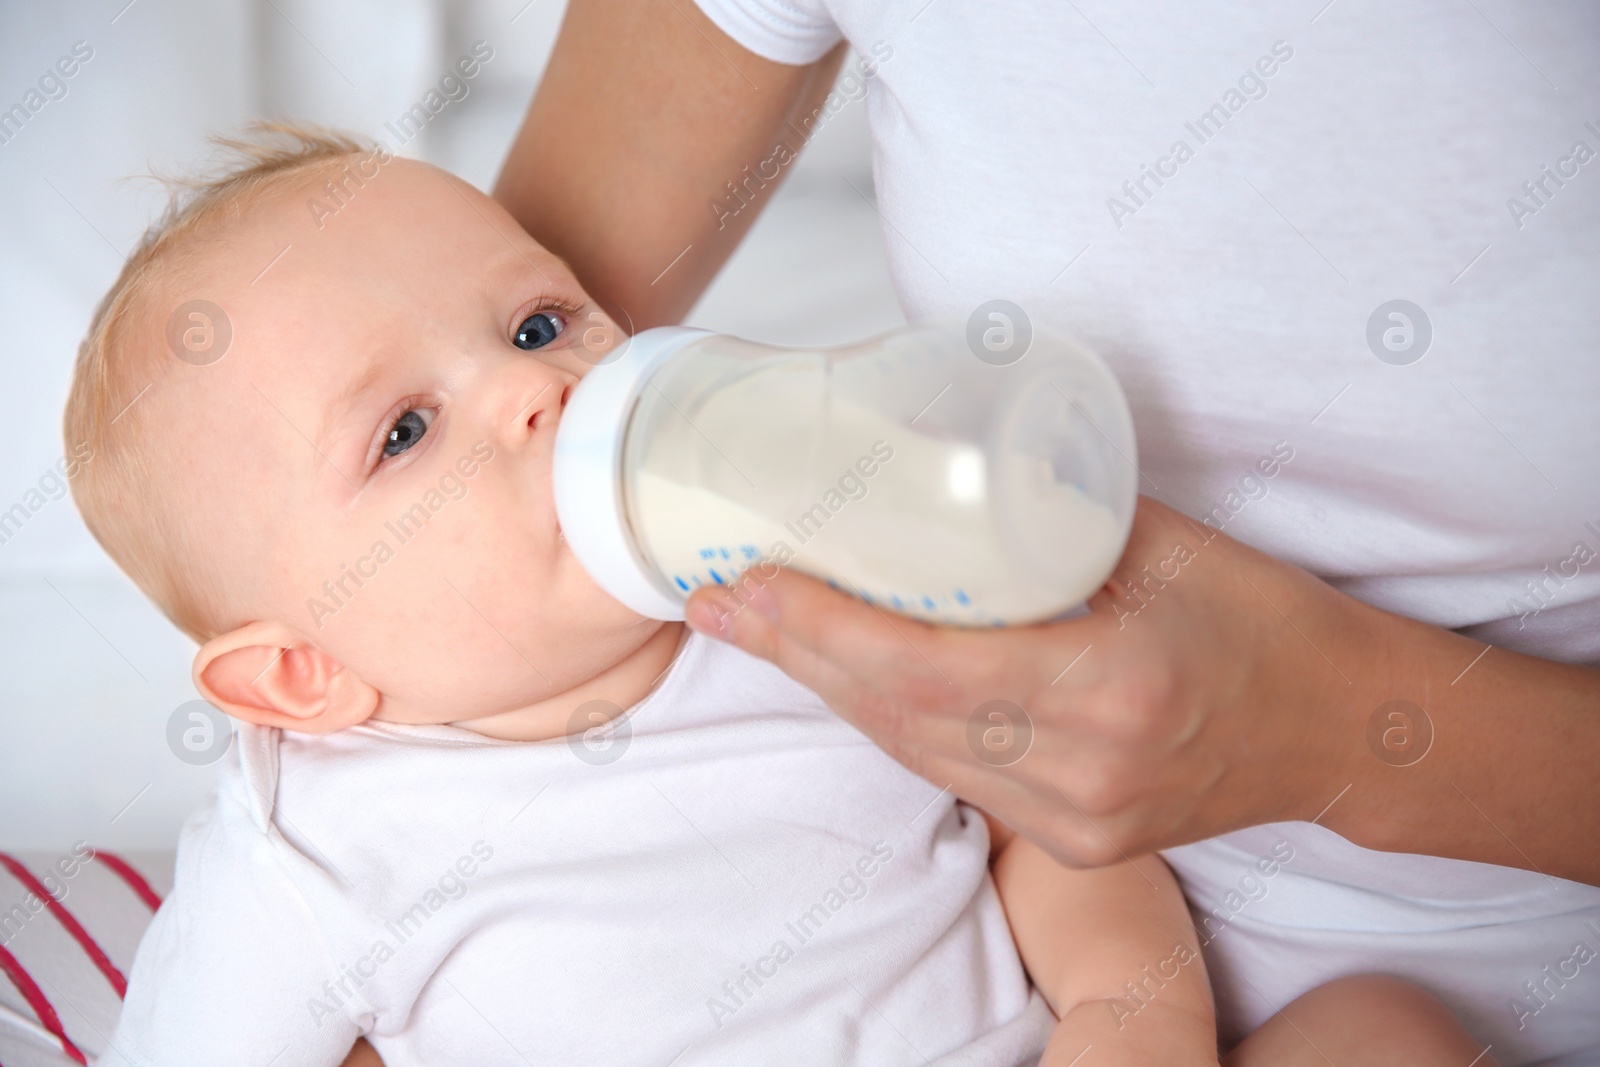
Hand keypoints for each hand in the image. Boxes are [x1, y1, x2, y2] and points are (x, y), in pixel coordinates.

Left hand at [684, 497, 1418, 866]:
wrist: (1337, 730)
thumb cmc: (1265, 620)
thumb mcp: (1166, 542)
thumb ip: (1052, 515)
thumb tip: (941, 467)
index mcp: (1112, 687)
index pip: (927, 668)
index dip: (825, 629)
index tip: (752, 582)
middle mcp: (1084, 771)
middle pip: (898, 719)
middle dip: (798, 657)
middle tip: (721, 600)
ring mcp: (1076, 820)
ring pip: (914, 755)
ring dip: (830, 691)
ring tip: (759, 630)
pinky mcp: (1072, 839)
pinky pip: (950, 777)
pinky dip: (888, 723)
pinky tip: (841, 678)